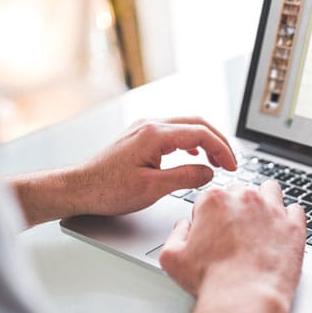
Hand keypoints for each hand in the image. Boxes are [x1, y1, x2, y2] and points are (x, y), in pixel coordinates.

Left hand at [70, 116, 237, 216]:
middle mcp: (149, 125)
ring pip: (186, 126)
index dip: (222, 149)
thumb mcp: (153, 188)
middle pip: (196, 123)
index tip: (232, 166)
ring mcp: (144, 129)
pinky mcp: (140, 137)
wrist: (79, 187)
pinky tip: (194, 155)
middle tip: (231, 162)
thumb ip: (185, 177)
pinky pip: (173, 132)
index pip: (201, 133)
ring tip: (217, 161)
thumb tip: (209, 172)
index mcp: (154, 134)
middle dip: (218, 142)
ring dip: (205, 141)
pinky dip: (190, 142)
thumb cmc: (108, 189)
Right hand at [159, 180, 306, 312]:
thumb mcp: (172, 258)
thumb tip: (184, 226)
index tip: (212, 233)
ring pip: (270, 191)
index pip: (211, 197)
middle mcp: (245, 199)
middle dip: (236, 208)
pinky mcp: (294, 226)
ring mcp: (272, 210)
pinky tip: (281, 232)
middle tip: (235, 234)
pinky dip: (289, 218)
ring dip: (264, 202)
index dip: (209, 216)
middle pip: (240, 193)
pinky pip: (295, 210)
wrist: (243, 300)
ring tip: (260, 225)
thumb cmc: (210, 281)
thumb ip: (175, 234)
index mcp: (214, 200)